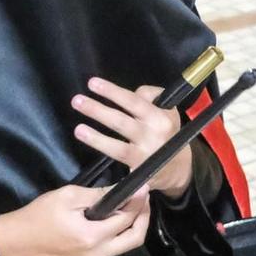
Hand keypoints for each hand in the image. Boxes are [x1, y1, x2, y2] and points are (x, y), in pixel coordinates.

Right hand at [0, 184, 151, 255]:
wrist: (14, 244)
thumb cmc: (37, 216)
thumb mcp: (67, 197)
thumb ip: (97, 195)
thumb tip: (123, 191)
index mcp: (92, 237)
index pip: (126, 220)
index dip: (138, 203)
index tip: (144, 188)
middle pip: (134, 241)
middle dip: (143, 220)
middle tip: (143, 202)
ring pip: (121, 249)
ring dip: (128, 230)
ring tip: (127, 210)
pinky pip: (106, 253)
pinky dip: (112, 238)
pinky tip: (106, 224)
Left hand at [71, 78, 192, 199]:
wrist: (178, 167)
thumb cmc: (166, 133)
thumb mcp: (167, 111)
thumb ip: (150, 96)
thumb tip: (129, 93)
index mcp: (161, 117)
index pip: (134, 101)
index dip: (112, 92)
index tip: (92, 83)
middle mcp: (154, 136)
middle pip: (121, 122)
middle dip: (98, 111)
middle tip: (77, 101)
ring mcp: (146, 155)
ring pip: (118, 148)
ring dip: (96, 138)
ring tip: (78, 129)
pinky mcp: (139, 171)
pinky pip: (118, 159)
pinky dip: (104, 152)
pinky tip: (90, 151)